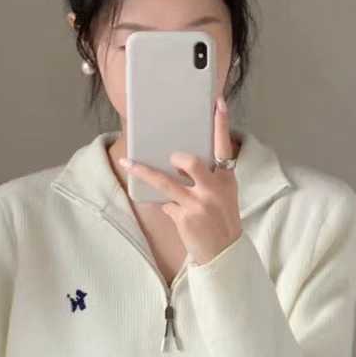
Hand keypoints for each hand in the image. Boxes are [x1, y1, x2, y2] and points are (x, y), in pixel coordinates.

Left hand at [120, 93, 241, 264]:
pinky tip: (168, 208)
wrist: (224, 254)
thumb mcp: (224, 194)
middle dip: (177, 158)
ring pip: (165, 182)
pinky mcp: (184, 218)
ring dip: (144, 172)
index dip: (221, 124)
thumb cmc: (221, 220)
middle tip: (171, 158)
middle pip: (191, 162)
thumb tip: (179, 161)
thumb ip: (209, 176)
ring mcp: (198, 205)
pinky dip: (164, 204)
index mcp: (226, 179)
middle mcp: (214, 189)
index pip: (224, 146)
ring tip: (128, 163)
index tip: (218, 102)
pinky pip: (165, 204)